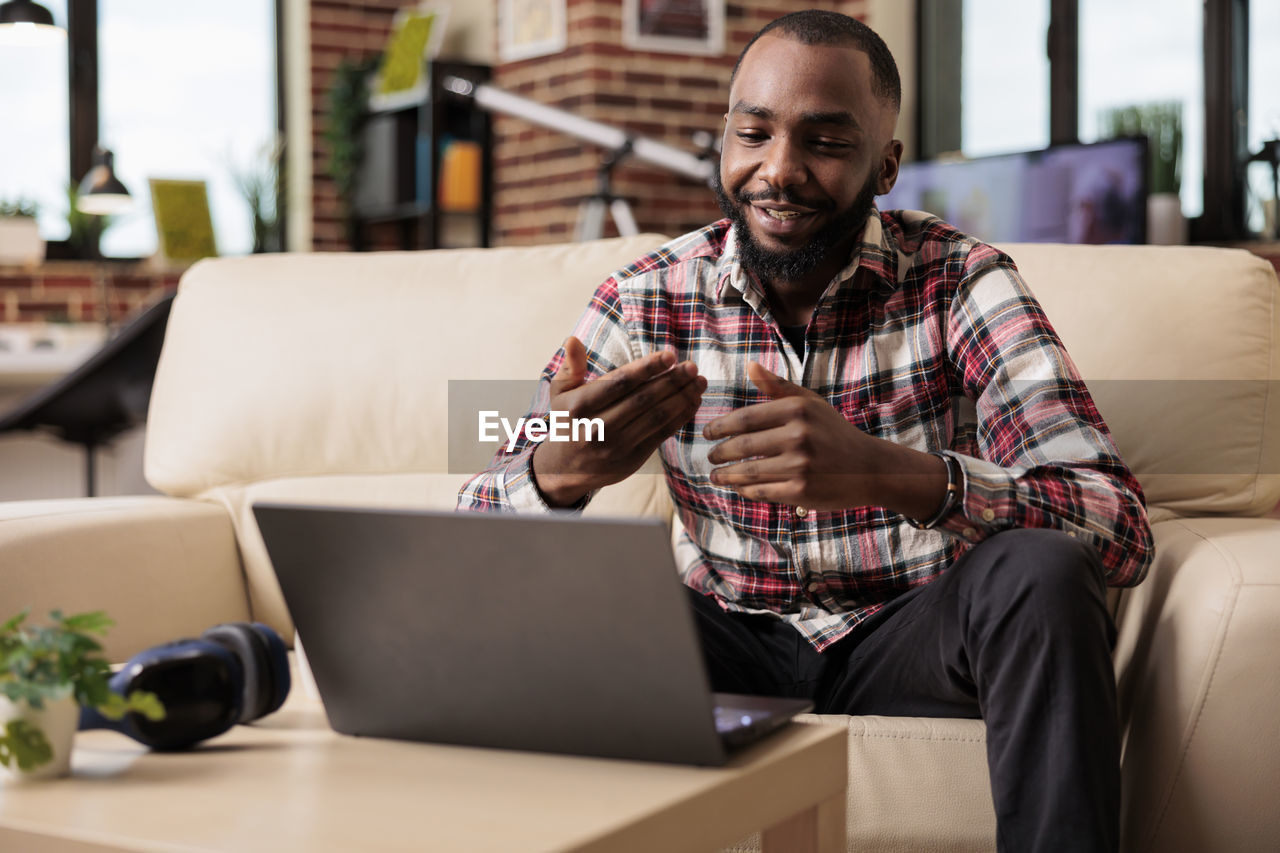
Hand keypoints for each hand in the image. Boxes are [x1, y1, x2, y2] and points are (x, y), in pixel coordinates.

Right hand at [532, 336, 706, 506]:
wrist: (565, 469)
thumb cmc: (568, 421)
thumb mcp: (560, 393)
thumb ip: (571, 367)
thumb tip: (573, 339)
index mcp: (580, 407)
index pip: (619, 383)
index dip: (647, 368)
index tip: (669, 355)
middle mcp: (598, 428)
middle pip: (642, 399)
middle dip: (671, 381)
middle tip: (692, 366)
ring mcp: (616, 447)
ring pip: (656, 417)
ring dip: (682, 398)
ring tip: (699, 382)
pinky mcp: (632, 460)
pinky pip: (661, 435)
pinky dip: (680, 417)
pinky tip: (693, 402)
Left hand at [703, 363, 945, 515]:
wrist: (869, 468)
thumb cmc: (834, 433)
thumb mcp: (811, 404)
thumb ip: (779, 387)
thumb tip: (750, 366)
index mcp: (798, 410)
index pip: (746, 418)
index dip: (721, 427)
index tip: (707, 433)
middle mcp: (798, 436)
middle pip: (743, 445)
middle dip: (720, 452)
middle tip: (710, 456)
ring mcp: (800, 465)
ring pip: (749, 471)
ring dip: (726, 475)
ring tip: (715, 476)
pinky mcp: (801, 491)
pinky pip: (762, 491)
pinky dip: (745, 490)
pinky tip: (737, 488)